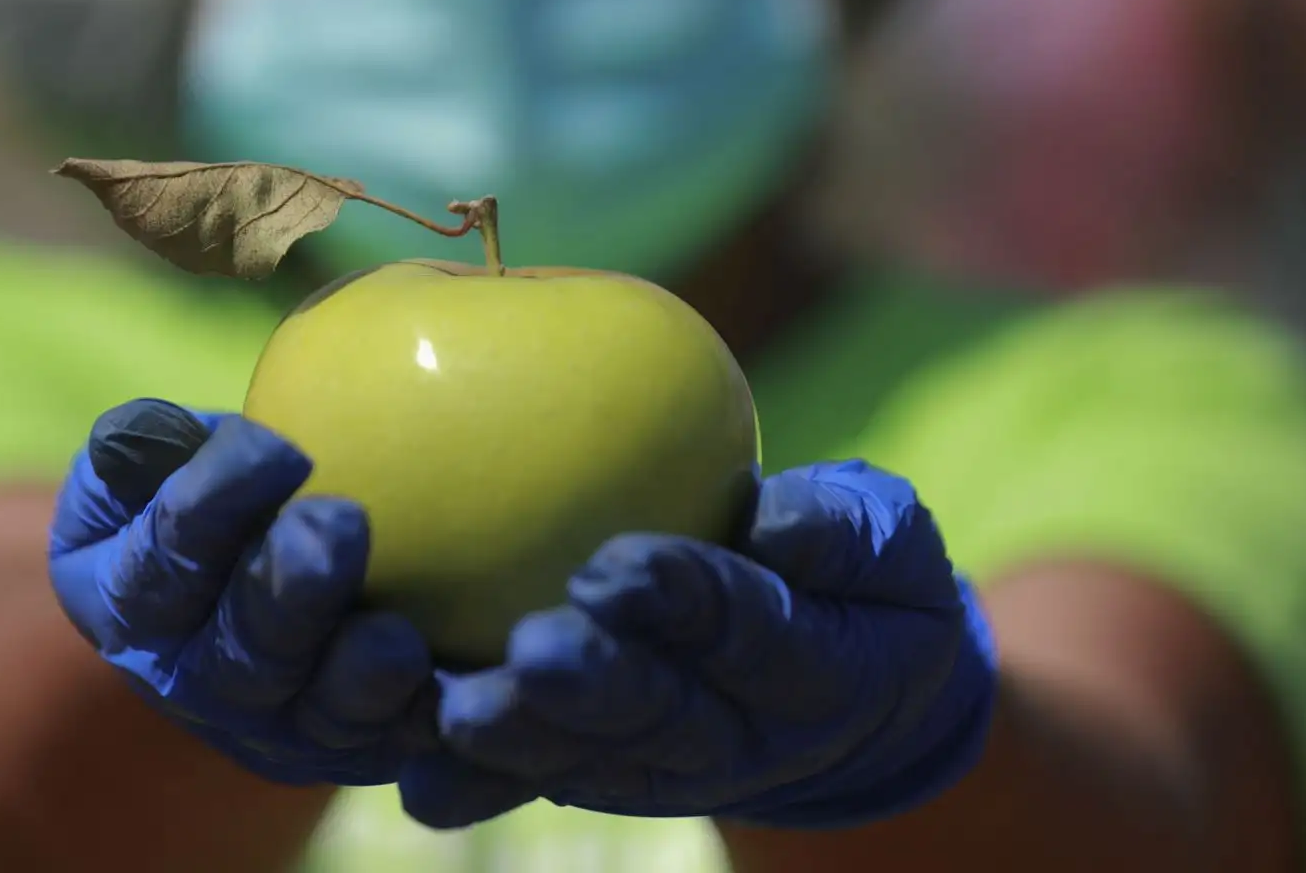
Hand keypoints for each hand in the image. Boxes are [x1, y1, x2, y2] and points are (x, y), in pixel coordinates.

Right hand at [48, 399, 435, 786]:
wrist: (250, 581)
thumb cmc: (206, 490)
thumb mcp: (153, 461)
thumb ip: (149, 444)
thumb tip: (137, 428)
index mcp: (133, 604)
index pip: (162, 560)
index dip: (214, 507)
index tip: (279, 450)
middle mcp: (197, 682)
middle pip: (243, 653)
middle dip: (290, 595)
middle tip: (342, 524)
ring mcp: (276, 726)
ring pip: (319, 714)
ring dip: (361, 679)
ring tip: (400, 637)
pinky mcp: (352, 748)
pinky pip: (397, 740)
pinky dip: (430, 718)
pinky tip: (469, 683)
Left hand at [400, 460, 996, 828]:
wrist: (859, 697)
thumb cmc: (864, 578)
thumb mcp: (885, 539)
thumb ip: (838, 528)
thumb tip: (774, 518)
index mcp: (818, 671)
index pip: (754, 633)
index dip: (689, 605)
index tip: (617, 566)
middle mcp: (743, 737)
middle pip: (664, 718)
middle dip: (595, 688)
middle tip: (531, 650)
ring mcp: (673, 768)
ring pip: (596, 759)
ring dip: (526, 743)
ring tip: (456, 714)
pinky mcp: (613, 775)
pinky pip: (548, 779)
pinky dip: (486, 786)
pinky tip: (420, 780)